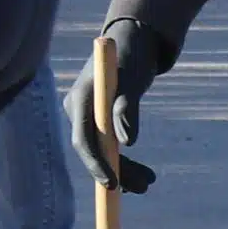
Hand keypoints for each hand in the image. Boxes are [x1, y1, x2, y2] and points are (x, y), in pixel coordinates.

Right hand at [73, 17, 170, 194]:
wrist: (134, 40)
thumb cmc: (133, 55)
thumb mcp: (134, 78)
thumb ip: (128, 107)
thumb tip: (127, 142)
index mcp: (81, 98)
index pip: (83, 138)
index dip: (96, 163)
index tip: (113, 184)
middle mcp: (79, 108)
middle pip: (93, 149)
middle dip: (116, 171)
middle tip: (143, 188)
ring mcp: (87, 114)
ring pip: (102, 150)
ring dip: (125, 169)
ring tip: (148, 183)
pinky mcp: (98, 119)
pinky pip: (108, 145)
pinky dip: (124, 160)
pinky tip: (142, 176)